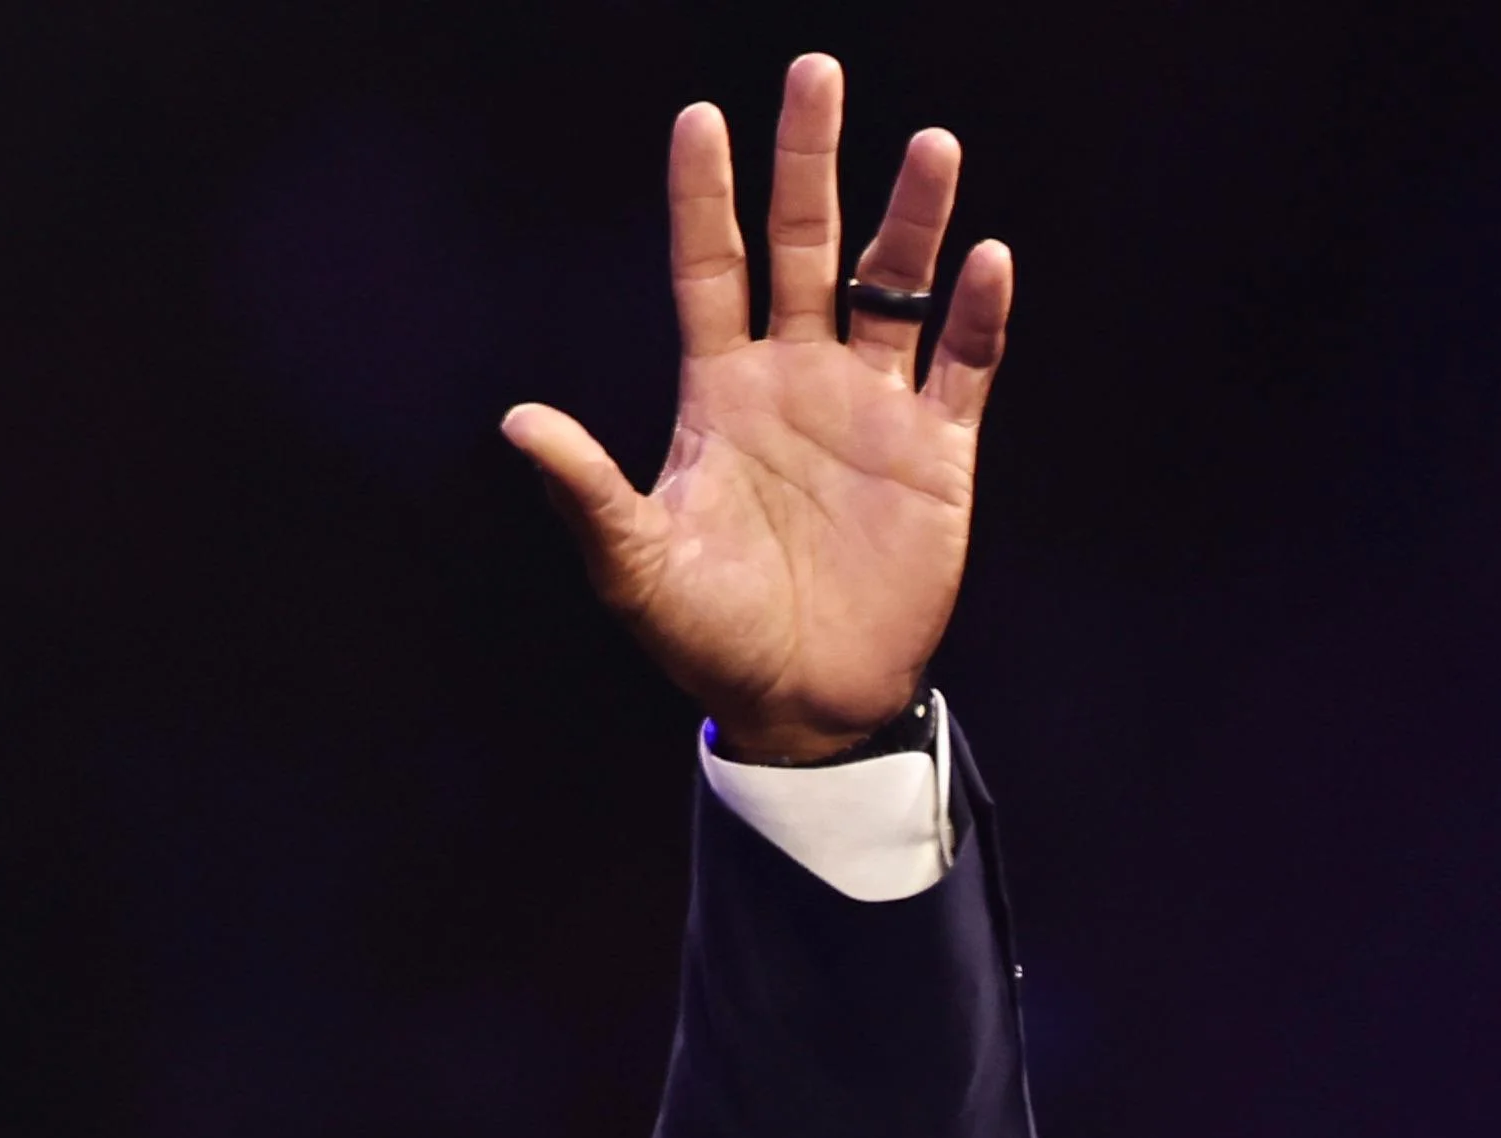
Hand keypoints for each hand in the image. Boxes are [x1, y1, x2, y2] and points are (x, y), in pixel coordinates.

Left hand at [501, 57, 1016, 761]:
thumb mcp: (636, 565)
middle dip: (808, 161)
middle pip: (803, 244)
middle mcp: (797, 378)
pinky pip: (962, 363)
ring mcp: (870, 407)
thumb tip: (516, 422)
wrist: (803, 704)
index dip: (704, 196)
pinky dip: (977, 312)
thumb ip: (586, 490)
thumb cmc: (709, 636)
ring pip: (895, 285)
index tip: (699, 118)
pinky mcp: (936, 451)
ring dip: (912, 218)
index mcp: (720, 392)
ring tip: (931, 143)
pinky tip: (985, 256)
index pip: (710, 268)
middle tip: (814, 71)